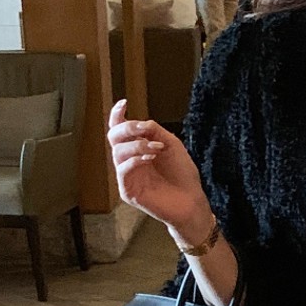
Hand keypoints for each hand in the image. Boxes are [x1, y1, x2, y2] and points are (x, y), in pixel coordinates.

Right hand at [107, 99, 211, 233]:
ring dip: (137, 145)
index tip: (124, 103)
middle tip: (143, 129)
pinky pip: (122, 170)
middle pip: (113, 137)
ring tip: (156, 149)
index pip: (119, 129)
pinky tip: (149, 159)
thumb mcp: (171, 145)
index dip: (117, 115)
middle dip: (127, 128)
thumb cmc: (183, 176)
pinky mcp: (128, 191)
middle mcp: (129, 160)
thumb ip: (155, 131)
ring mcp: (128, 176)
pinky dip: (134, 160)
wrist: (191, 202)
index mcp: (138, 148)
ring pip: (117, 152)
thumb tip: (140, 122)